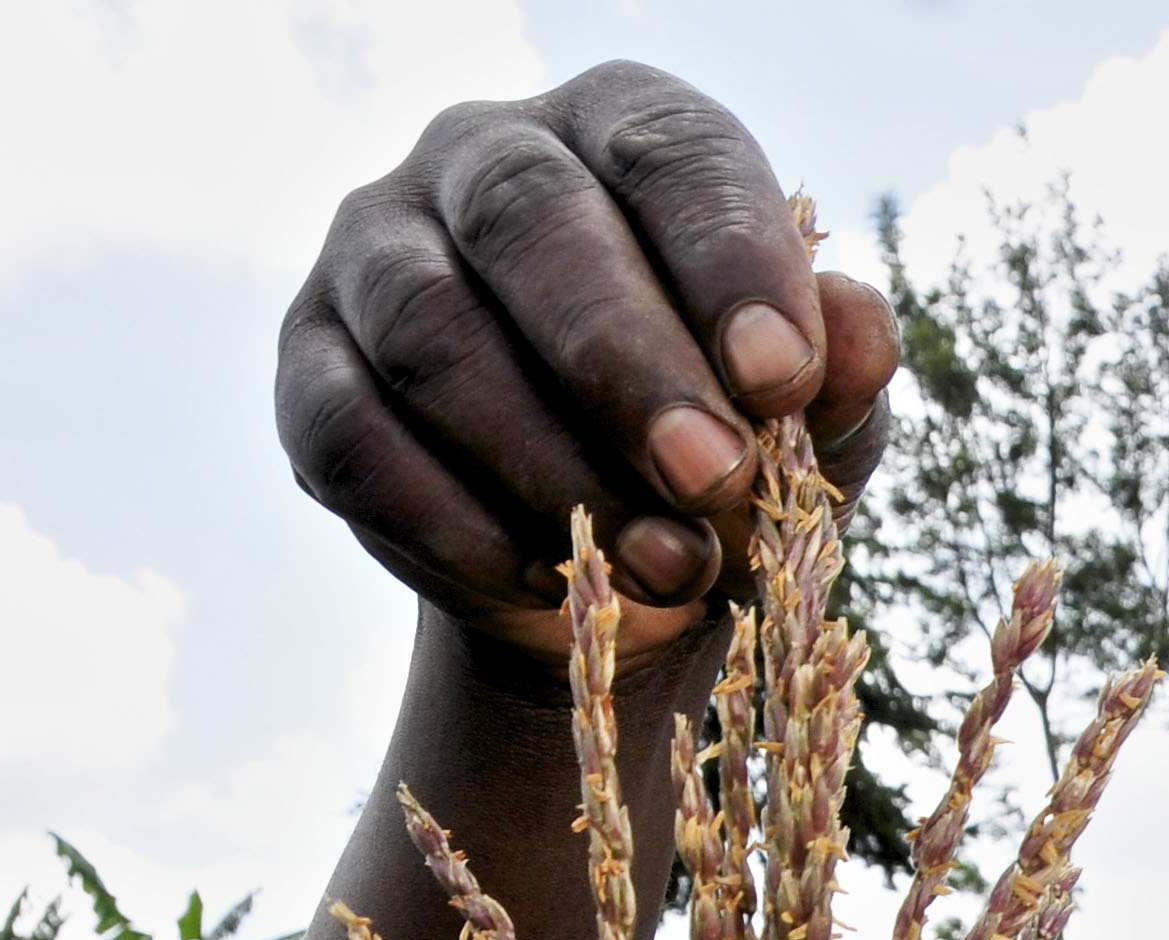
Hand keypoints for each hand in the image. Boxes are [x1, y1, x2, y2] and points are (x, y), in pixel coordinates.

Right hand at [277, 62, 900, 655]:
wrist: (612, 556)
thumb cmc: (726, 439)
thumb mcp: (814, 415)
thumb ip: (841, 367)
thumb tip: (858, 329)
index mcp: (620, 130)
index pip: (670, 153)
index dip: (729, 260)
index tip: (784, 379)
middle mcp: (482, 157)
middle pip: (531, 223)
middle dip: (628, 364)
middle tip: (714, 477)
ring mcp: (375, 255)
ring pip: (433, 333)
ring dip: (551, 464)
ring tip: (663, 563)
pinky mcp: (310, 370)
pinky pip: (354, 439)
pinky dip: (453, 523)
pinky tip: (544, 580)